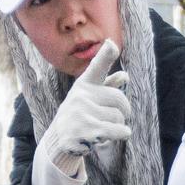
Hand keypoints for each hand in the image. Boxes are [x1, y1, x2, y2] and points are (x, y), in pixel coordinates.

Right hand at [30, 40, 130, 184]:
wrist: (59, 140)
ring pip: (119, 117)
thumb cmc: (79, 115)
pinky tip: (117, 135)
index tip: (112, 44)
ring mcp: (81, 112)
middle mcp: (81, 95)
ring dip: (117, 126)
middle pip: (119, 99)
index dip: (106, 55)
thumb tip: (125, 76)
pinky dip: (122, 133)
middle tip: (115, 117)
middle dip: (123, 111)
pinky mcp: (86, 130)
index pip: (97, 67)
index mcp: (84, 84)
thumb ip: (107, 86)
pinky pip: (118, 129)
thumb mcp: (90, 98)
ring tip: (102, 128)